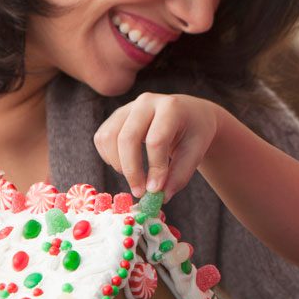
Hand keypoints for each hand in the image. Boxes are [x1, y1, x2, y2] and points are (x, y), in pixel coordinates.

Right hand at [94, 93, 223, 198]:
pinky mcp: (116, 116)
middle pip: (127, 138)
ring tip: (135, 178)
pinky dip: (108, 157)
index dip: (155, 168)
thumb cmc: (194, 133)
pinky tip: (126, 165)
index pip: (156, 140)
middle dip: (131, 170)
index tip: (156, 191)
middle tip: (140, 192)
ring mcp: (128, 107)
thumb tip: (161, 197)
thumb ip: (180, 175)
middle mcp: (146, 102)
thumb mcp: (196, 153)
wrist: (189, 114)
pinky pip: (102, 138)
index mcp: (171, 107)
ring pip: (109, 137)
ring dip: (117, 164)